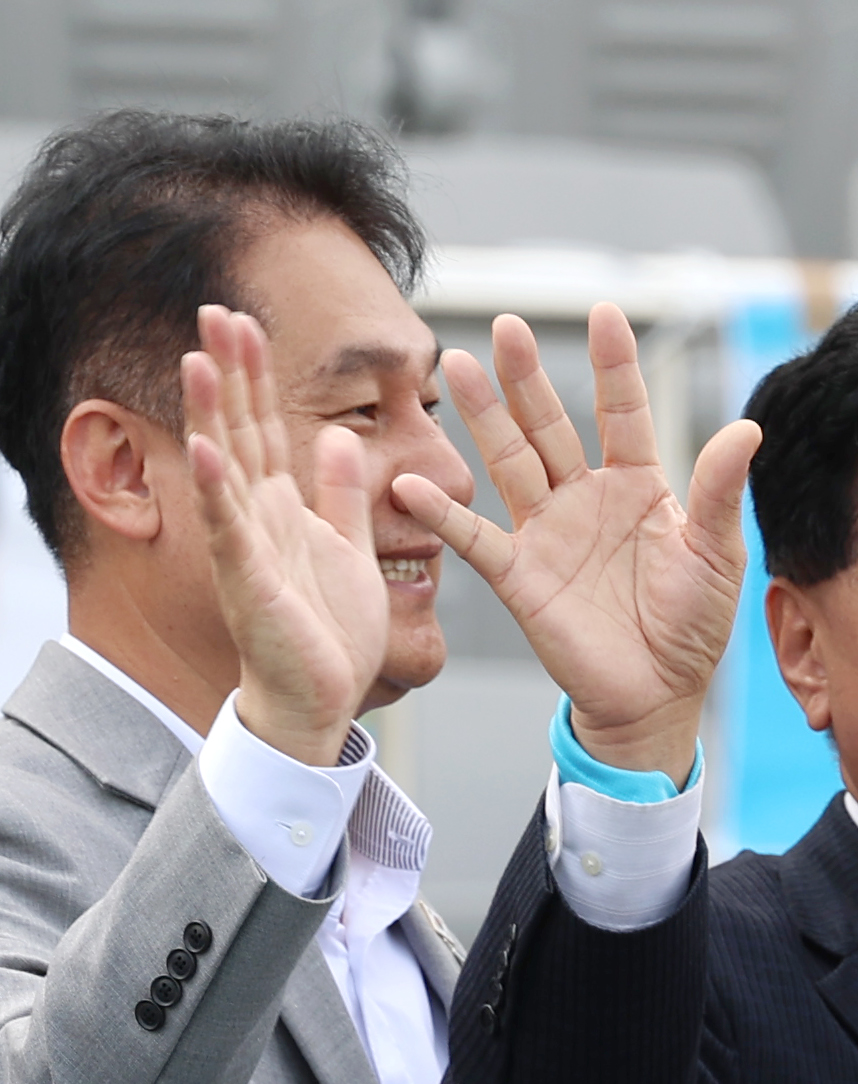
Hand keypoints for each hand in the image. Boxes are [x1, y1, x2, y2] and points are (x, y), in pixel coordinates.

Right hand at [185, 305, 390, 763]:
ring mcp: (246, 549)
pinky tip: (204, 446)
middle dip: (228, 371)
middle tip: (213, 310)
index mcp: (282, 508)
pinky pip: (229, 528)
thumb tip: (338, 433)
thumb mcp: (351, 544)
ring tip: (197, 359)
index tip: (245, 319)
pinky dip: (214, 487)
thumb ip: (340, 492)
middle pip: (238, 429)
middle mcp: (255, 520)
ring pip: (224, 467)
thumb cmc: (330, 635)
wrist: (317, 702)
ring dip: (209, 413)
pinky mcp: (248, 582)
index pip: (264, 425)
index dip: (255, 372)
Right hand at [395, 305, 756, 784]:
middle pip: (549, 424)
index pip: (623, 411)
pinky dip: (443, 514)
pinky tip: (413, 485)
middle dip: (527, 376)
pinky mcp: (518, 578)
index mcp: (639, 485)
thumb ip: (719, 491)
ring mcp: (546, 536)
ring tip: (457, 368)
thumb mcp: (716, 553)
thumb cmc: (691, 627)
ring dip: (483, 418)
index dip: (614, 364)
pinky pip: (475, 539)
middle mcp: (584, 500)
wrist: (652, 695)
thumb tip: (745, 430)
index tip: (604, 312)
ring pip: (509, 462)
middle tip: (505, 327)